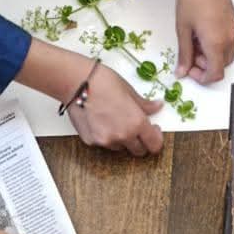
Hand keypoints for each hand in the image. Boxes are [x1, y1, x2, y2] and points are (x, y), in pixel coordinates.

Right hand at [17, 39, 163, 154]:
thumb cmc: (102, 82)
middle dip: (140, 142)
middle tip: (136, 128)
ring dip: (121, 139)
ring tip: (114, 120)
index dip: (156, 140)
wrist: (77, 82)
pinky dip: (105, 136)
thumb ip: (144, 105)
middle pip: (138, 151)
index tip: (154, 132)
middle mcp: (122, 136)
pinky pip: (103, 143)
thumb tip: (156, 106)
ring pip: (120, 148)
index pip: (154, 145)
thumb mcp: (129, 91)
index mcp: (136, 123)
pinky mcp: (90, 141)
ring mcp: (105, 141)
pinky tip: (100, 121)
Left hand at [169, 0, 233, 82]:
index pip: (216, 74)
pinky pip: (228, 40)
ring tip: (194, 43)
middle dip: (206, 66)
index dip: (202, 78)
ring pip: (226, 53)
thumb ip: (184, 54)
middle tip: (189, 57)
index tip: (189, 71)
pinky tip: (201, 33)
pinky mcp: (233, 19)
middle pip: (222, 65)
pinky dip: (216, 44)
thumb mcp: (182, 30)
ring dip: (211, 55)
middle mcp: (229, 37)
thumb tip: (181, 72)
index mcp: (217, 42)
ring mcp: (233, 27)